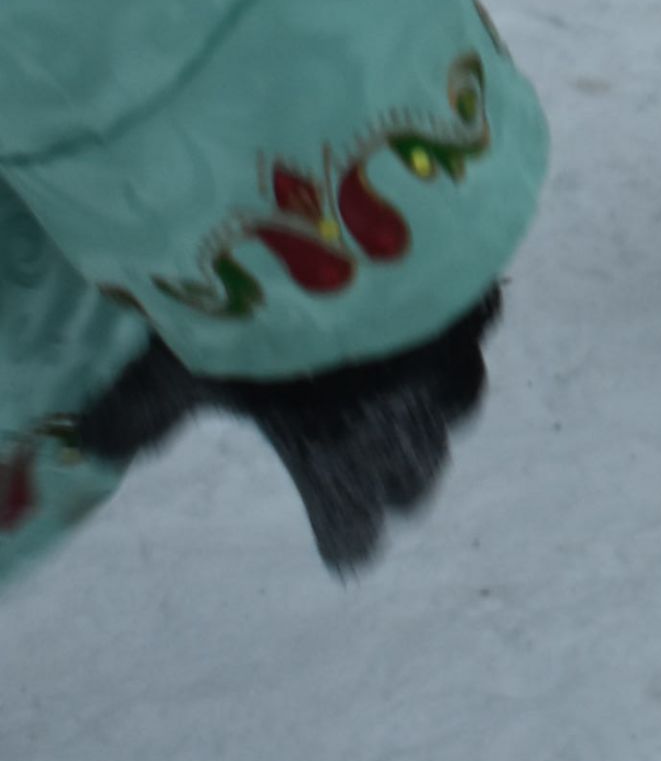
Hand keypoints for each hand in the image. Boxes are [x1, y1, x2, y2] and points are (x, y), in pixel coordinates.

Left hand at [73, 288, 502, 576]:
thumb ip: (144, 411)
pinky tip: (427, 314)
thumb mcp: (185, 363)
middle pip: (414, 483)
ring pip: (453, 413)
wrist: (356, 224)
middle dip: (391, 476)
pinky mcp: (472, 303)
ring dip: (429, 411)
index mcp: (337, 460)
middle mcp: (403, 428)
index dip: (340, 534)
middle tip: (360, 454)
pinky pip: (471, 336)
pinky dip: (449, 334)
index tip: (333, 535)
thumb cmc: (264, 311)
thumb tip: (88, 446)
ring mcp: (447, 365)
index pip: (352, 536)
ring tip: (400, 389)